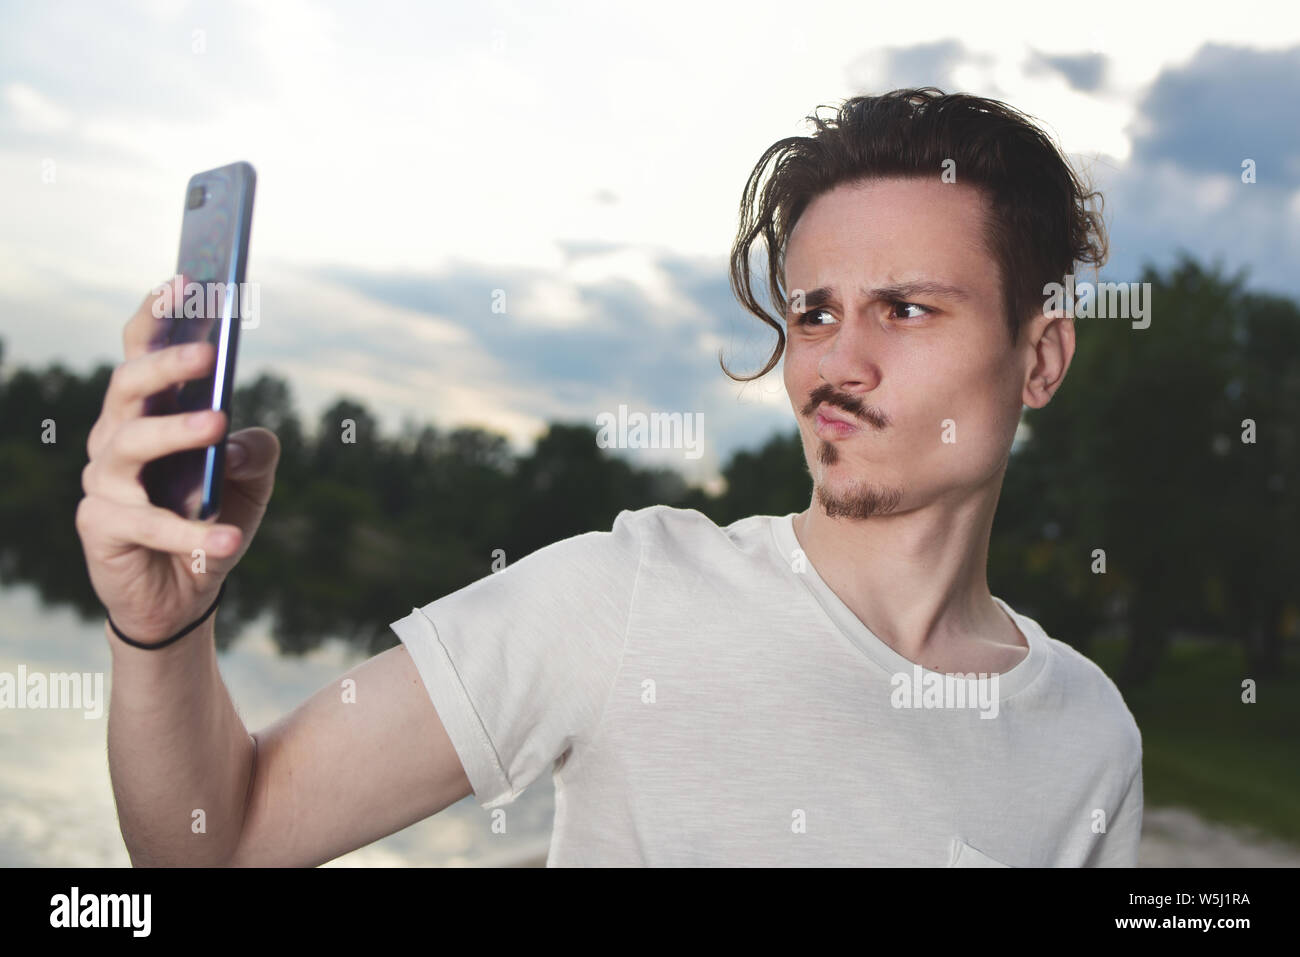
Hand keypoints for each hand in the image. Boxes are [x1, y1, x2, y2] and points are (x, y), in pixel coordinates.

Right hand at [76, 280, 280, 644]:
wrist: (183, 593)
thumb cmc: (212, 519)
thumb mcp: (251, 484)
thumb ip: (257, 453)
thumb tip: (239, 440)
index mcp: (148, 414)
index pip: (140, 353)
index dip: (156, 317)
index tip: (182, 283)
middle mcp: (115, 439)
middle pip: (127, 387)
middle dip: (166, 364)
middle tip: (209, 354)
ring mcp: (103, 482)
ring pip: (128, 444)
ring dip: (175, 432)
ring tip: (218, 426)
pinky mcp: (100, 527)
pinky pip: (146, 523)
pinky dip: (192, 530)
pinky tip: (230, 537)